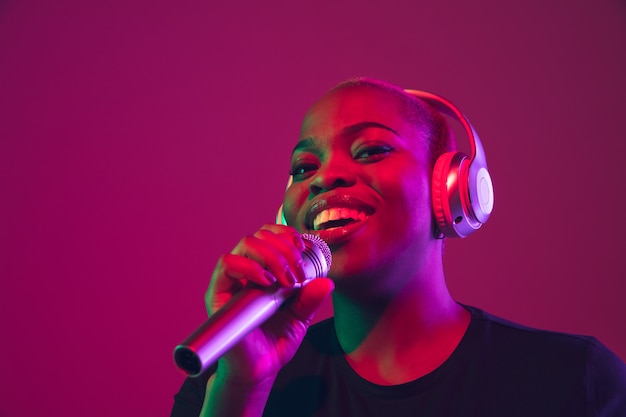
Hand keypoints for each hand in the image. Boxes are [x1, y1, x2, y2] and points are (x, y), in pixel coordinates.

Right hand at [205, 224, 333, 383]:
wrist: (257, 370)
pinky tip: (267, 282)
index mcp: (264, 269)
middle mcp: (245, 270)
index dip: (287, 234)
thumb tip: (327, 282)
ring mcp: (231, 279)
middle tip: (298, 273)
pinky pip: (227, 264)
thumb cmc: (274, 342)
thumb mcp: (300, 318)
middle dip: (284, 248)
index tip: (302, 249)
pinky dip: (250, 267)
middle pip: (260, 235)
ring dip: (272, 256)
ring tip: (286, 280)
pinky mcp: (217, 292)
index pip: (270, 235)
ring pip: (246, 244)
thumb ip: (310, 299)